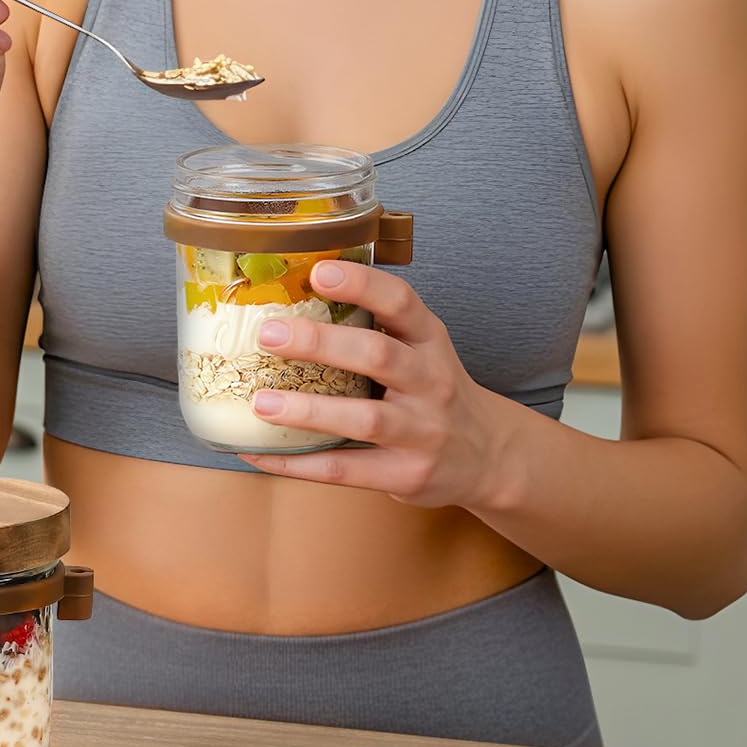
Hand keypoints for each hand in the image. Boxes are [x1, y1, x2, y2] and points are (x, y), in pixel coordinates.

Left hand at [239, 260, 512, 508]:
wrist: (488, 456)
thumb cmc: (433, 391)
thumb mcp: (421, 349)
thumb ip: (375, 326)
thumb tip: (289, 296)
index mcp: (430, 341)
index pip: (401, 303)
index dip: (362, 285)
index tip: (318, 272)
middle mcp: (431, 382)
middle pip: (378, 356)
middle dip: (321, 344)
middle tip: (269, 334)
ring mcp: (422, 432)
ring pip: (365, 418)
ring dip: (308, 410)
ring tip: (261, 401)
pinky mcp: (406, 474)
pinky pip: (345, 469)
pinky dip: (297, 462)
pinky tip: (258, 452)